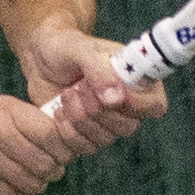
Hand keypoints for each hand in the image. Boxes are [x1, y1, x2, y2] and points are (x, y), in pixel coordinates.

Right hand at [0, 94, 85, 194]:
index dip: (64, 149)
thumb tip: (70, 140)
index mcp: (4, 110)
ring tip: (30, 179)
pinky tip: (10, 186)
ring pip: (32, 181)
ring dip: (37, 185)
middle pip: (46, 161)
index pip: (51, 133)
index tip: (63, 154)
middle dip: (53, 171)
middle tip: (50, 171)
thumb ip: (30, 121)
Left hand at [17, 21, 166, 151]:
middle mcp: (125, 104)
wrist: (39, 59)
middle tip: (79, 86)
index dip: (140, 105)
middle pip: (129, 126)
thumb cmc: (64, 48)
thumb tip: (116, 97)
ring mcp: (107, 122)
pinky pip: (85, 147)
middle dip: (99, 109)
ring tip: (66, 94)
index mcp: (135, 79)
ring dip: (81, 117)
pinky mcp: (86, 135)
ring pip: (106, 138)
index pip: (155, 104)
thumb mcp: (78, 48)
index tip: (114, 96)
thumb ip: (98, 68)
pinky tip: (58, 111)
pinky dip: (68, 130)